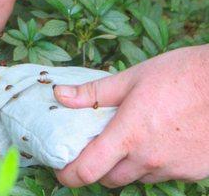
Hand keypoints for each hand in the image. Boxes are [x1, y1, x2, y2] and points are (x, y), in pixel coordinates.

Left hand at [53, 45, 208, 187]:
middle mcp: (149, 159)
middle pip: (111, 179)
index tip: (61, 170)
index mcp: (128, 136)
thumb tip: (60, 95)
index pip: (88, 170)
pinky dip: (155, 163)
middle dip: (98, 168)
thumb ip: (93, 93)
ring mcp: (173, 169)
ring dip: (128, 165)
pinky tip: (160, 139)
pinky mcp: (193, 172)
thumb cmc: (180, 75)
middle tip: (96, 148)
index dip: (69, 175)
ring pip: (138, 178)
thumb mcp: (131, 78)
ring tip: (132, 138)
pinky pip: (164, 174)